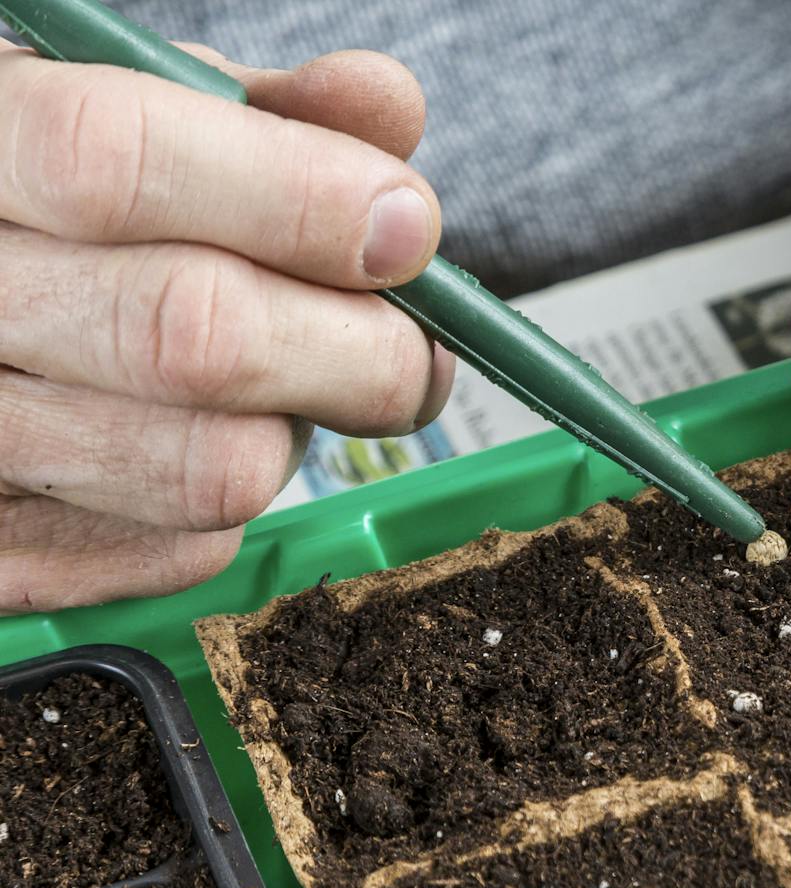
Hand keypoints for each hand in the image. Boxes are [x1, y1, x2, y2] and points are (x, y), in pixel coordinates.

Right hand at [0, 47, 450, 611]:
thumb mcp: (135, 108)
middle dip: (358, 349)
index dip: (296, 201)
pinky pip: (180, 553)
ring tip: (287, 385)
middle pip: (190, 338)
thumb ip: (264, 113)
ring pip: (208, 470)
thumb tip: (385, 107)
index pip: (114, 164)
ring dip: (294, 432)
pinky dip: (232, 506)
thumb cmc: (56, 198)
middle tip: (410, 341)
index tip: (405, 227)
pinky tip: (202, 440)